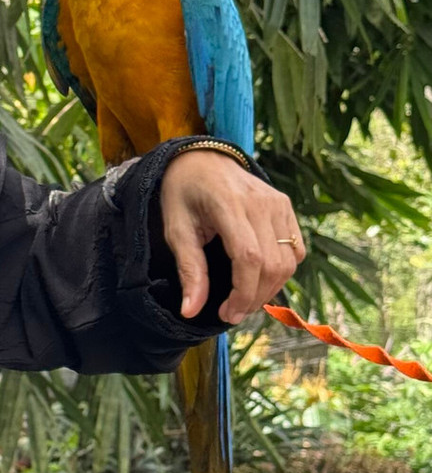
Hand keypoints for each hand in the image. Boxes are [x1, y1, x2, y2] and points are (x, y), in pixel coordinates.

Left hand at [159, 150, 304, 324]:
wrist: (201, 159)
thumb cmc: (183, 193)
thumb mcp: (175, 229)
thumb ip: (189, 270)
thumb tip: (190, 311)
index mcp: (229, 205)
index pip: (249, 258)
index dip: (243, 293)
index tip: (227, 314)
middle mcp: (261, 203)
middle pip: (273, 264)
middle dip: (255, 297)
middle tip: (232, 313)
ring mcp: (278, 203)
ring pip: (289, 260)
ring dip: (270, 288)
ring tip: (244, 299)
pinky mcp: (286, 206)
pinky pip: (296, 248)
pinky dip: (282, 271)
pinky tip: (259, 279)